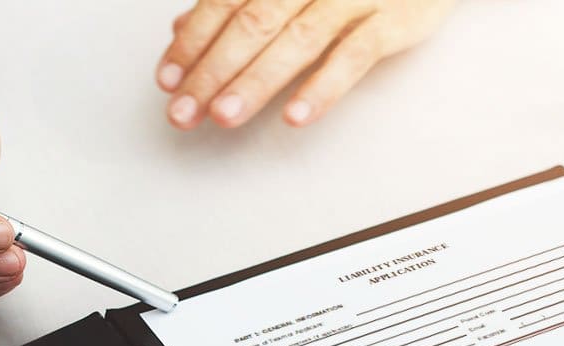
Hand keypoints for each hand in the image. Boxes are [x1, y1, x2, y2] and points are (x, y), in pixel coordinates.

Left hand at [156, 0, 455, 129]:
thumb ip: (241, 0)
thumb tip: (183, 28)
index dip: (193, 40)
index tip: (169, 78)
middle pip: (253, 22)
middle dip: (213, 69)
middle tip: (186, 111)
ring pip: (297, 40)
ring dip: (256, 81)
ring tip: (226, 116)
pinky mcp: (394, 20)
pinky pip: (355, 57)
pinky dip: (323, 87)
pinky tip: (296, 115)